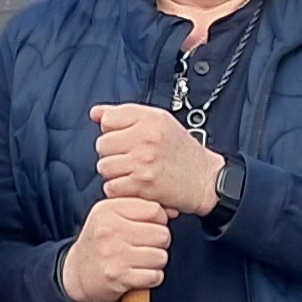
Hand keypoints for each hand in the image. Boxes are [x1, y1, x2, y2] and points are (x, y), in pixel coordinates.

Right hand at [61, 197, 172, 301]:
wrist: (76, 273)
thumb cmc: (99, 242)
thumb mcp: (110, 215)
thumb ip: (140, 207)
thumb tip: (174, 210)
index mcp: (108, 210)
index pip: (155, 210)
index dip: (159, 221)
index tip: (148, 228)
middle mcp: (109, 230)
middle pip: (162, 234)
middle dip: (159, 243)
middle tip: (144, 247)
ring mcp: (114, 254)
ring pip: (161, 256)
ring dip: (155, 262)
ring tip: (140, 260)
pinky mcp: (118, 276)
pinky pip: (154, 276)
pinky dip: (151, 277)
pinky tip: (139, 274)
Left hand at [91, 103, 227, 218]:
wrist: (205, 179)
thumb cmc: (181, 151)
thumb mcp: (158, 122)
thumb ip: (124, 115)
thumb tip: (96, 113)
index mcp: (151, 119)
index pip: (108, 120)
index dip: (113, 130)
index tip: (125, 138)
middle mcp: (146, 138)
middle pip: (102, 144)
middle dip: (112, 152)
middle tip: (130, 157)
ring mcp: (143, 162)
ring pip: (104, 166)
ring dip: (114, 172)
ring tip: (132, 171)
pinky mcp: (141, 185)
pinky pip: (110, 186)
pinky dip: (119, 188)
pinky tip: (133, 184)